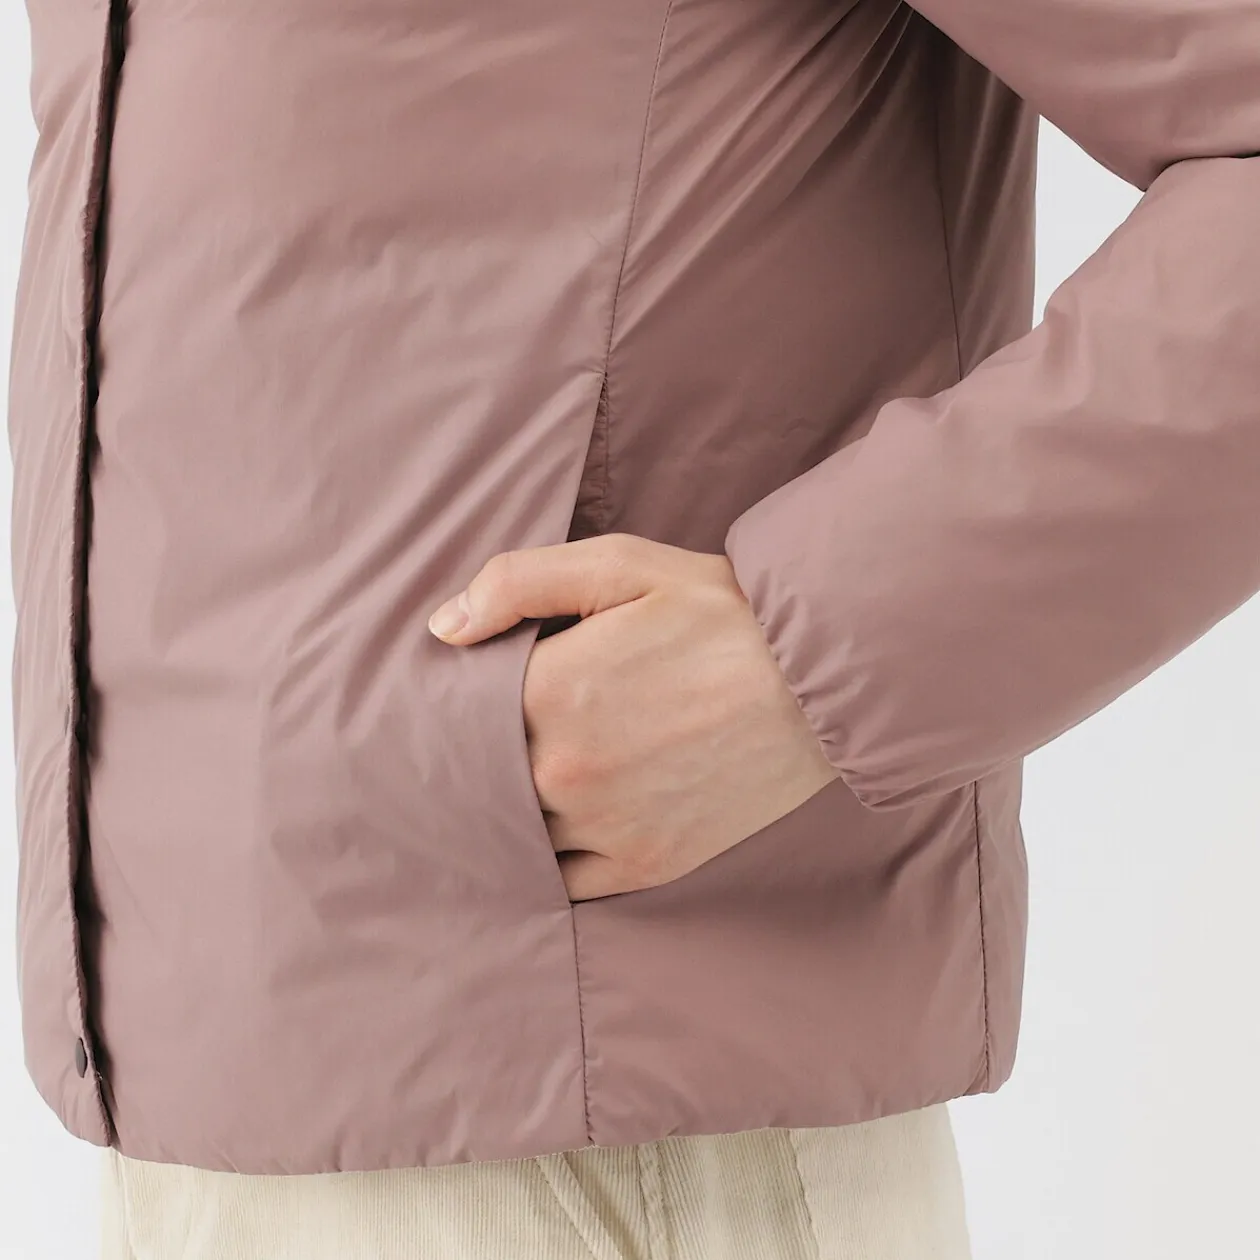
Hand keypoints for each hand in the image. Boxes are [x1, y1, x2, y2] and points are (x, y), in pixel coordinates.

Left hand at [428, 533, 839, 899]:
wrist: (824, 680)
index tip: (464, 700)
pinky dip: (548, 860)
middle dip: (478, 760)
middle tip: (491, 741)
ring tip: (522, 782)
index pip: (459, 716)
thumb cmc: (723, 613)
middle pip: (481, 779)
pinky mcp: (645, 864)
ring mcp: (605, 826)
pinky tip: (553, 831)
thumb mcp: (621, 565)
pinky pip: (563, 880)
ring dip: (508, 812)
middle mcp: (566, 771)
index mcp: (550, 693)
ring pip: (516, 833)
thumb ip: (519, 584)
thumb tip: (441, 628)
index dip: (456, 707)